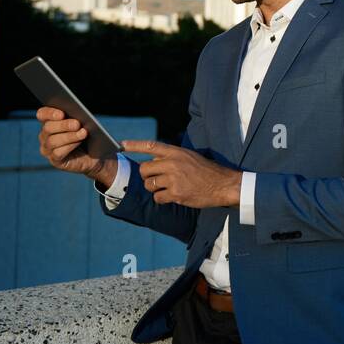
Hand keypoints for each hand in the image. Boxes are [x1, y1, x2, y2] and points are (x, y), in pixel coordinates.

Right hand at [37, 107, 110, 181]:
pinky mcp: (55, 160)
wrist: (97, 156)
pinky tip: (79, 140)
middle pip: (48, 127)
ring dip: (69, 136)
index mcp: (50, 122)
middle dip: (63, 124)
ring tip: (83, 132)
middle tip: (77, 122)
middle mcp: (45, 135)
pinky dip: (69, 146)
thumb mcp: (86, 124)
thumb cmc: (90, 136)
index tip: (62, 111)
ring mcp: (48, 149)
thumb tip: (76, 113)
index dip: (49, 112)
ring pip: (53, 140)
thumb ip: (78, 117)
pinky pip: (58, 153)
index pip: (42, 114)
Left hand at [124, 139, 241, 207]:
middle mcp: (173, 164)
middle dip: (147, 176)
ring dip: (155, 188)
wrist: (223, 184)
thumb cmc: (207, 171)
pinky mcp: (176, 194)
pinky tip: (173, 196)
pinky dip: (162, 199)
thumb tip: (153, 160)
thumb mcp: (190, 157)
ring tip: (168, 188)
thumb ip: (172, 157)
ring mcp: (174, 179)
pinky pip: (158, 198)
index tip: (121, 144)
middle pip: (144, 169)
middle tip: (157, 179)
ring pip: (149, 185)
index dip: (134, 145)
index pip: (151, 146)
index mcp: (177, 152)